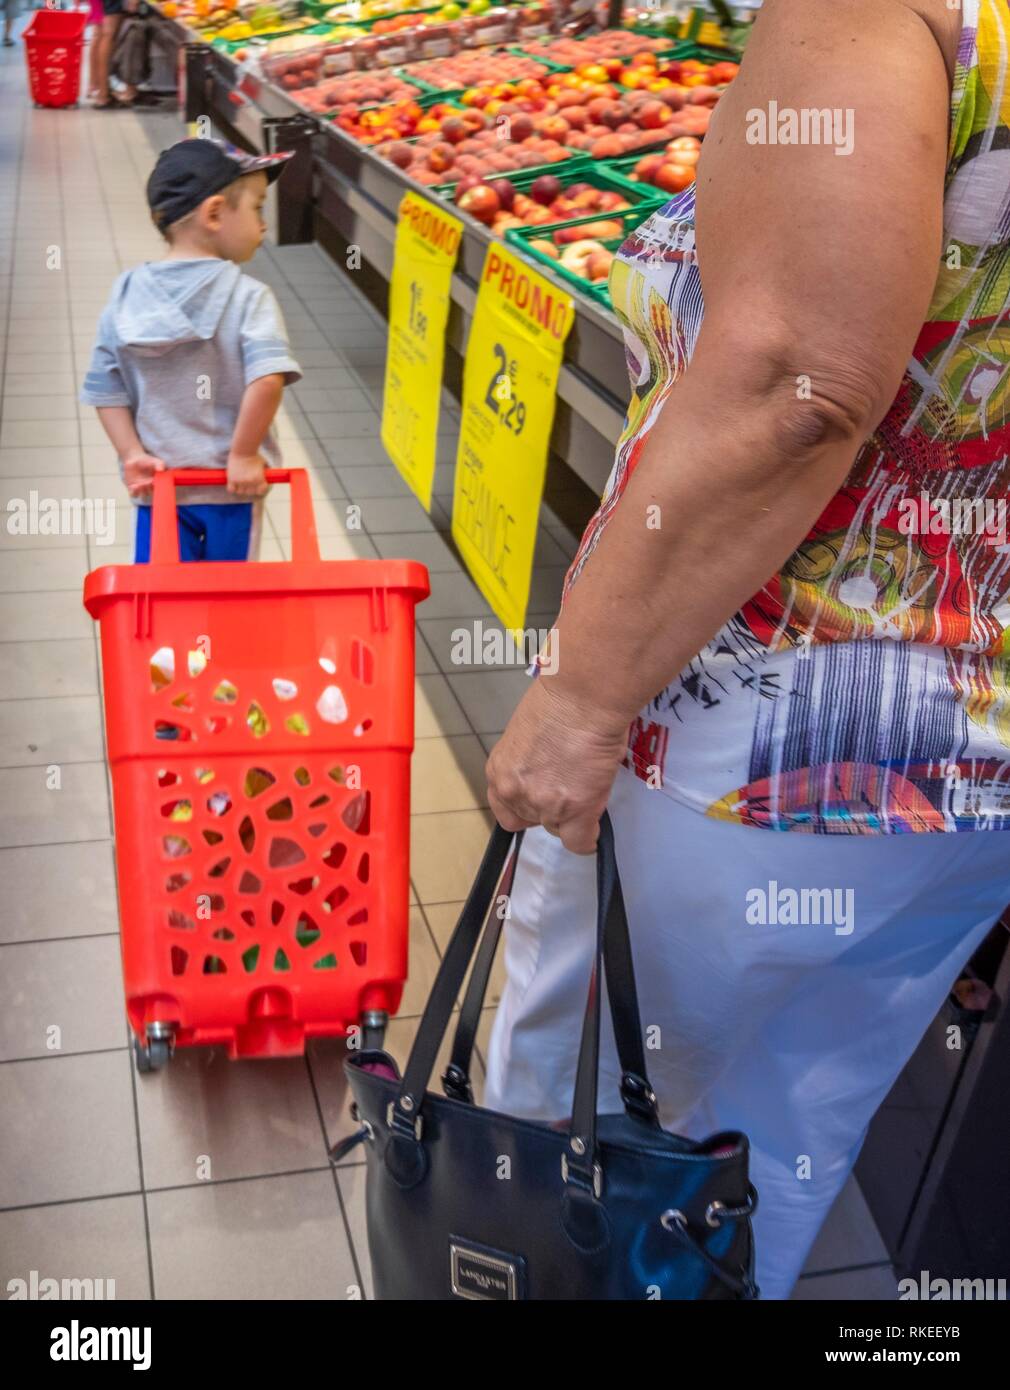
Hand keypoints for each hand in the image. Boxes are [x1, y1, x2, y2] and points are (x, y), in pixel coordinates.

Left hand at [123, 450, 165, 500]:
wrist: (135, 460)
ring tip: (139, 485)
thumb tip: (161, 469)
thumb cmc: (147, 462)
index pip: (160, 490)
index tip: (156, 481)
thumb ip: (160, 464)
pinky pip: (133, 495)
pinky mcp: (133, 489)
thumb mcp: (155, 461)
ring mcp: (142, 490)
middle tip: (147, 482)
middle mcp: (150, 489)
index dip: (159, 488)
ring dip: (142, 492)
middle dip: (149, 489)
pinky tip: (133, 486)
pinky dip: (134, 492)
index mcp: (158, 484)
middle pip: (151, 494)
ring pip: (143, 497)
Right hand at [226, 452, 268, 497]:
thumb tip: (266, 478)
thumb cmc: (254, 455)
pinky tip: (233, 483)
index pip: (260, 492)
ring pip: (240, 492)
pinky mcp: (231, 478)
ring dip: (241, 488)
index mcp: (259, 479)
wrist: (243, 449)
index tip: (257, 486)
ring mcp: (241, 481)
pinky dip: (232, 488)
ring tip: (240, 481)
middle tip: (247, 482)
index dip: (259, 489)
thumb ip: (264, 473)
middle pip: (250, 492)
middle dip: (249, 488)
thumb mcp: (263, 464)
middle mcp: (250, 482)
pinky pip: (231, 489)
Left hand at [485, 674, 630, 855]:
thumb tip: (544, 771)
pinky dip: (589, 838)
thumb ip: (529, 762)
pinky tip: (595, 826)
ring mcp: (544, 804)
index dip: (527, 806)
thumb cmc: (561, 699)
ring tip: (589, 785)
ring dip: (573, 815)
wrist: (585, 696)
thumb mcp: (528, 733)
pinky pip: (580, 842)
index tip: (543, 798)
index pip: (505, 809)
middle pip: (532, 822)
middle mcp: (515, 791)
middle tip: (570, 785)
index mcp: (500, 771)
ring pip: (559, 829)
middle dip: (551, 809)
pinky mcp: (574, 810)